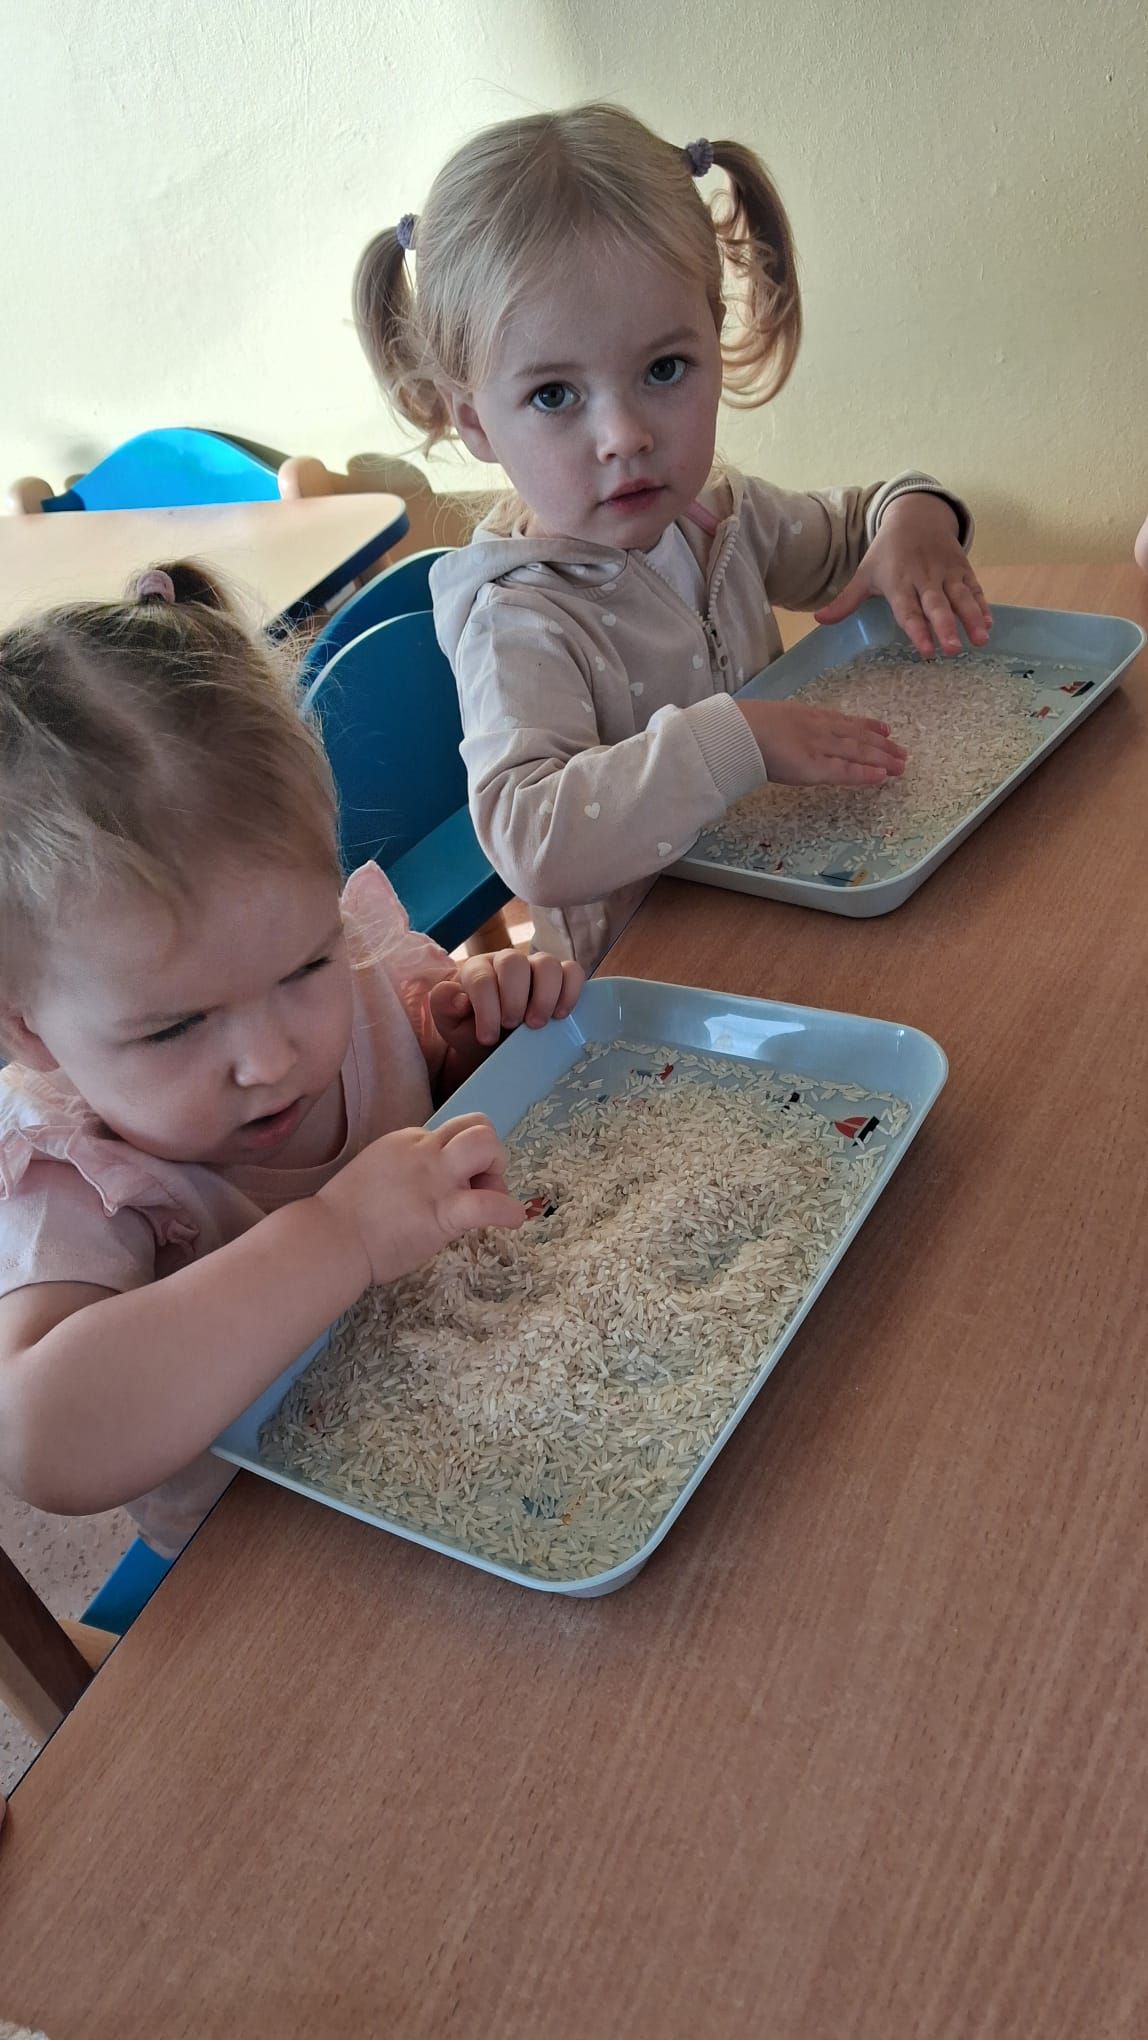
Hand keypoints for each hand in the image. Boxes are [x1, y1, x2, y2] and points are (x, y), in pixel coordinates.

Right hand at [315, 1115, 522, 1286]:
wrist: (329, 1240)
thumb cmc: (342, 1219)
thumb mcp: (374, 1174)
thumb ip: (404, 1171)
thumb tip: (426, 1187)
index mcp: (406, 1141)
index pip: (450, 1135)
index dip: (462, 1160)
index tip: (457, 1187)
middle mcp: (423, 1150)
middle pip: (477, 1126)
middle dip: (490, 1153)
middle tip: (481, 1185)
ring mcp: (435, 1178)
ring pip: (486, 1144)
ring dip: (499, 1170)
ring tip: (493, 1196)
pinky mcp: (443, 1212)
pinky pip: (489, 1203)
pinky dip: (508, 1210)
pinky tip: (512, 1220)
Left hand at [429, 950, 584, 1057]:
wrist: (497, 1045)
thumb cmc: (474, 1032)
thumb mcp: (451, 1025)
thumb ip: (444, 1007)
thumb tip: (458, 997)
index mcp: (477, 969)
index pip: (482, 978)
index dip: (486, 1008)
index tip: (487, 1038)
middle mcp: (506, 962)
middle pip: (514, 962)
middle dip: (514, 997)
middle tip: (513, 1026)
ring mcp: (535, 967)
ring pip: (547, 963)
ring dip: (544, 995)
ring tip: (537, 1025)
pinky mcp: (560, 977)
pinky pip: (572, 972)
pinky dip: (570, 991)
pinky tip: (561, 1015)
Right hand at [739, 697, 906, 786]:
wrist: (736, 732)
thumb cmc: (742, 728)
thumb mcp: (769, 719)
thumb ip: (785, 727)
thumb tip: (786, 734)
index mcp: (807, 715)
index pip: (843, 721)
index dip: (866, 725)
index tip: (884, 729)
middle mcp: (819, 729)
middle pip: (857, 736)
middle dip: (882, 745)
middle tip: (902, 751)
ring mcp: (819, 746)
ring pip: (858, 752)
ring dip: (881, 758)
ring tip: (900, 764)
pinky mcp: (815, 767)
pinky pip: (845, 771)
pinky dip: (864, 774)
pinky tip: (881, 777)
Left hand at [814, 493, 991, 657]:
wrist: (916, 516)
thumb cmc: (887, 553)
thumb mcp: (865, 573)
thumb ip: (846, 601)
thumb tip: (818, 620)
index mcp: (899, 582)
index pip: (908, 610)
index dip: (917, 630)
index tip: (926, 651)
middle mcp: (924, 578)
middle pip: (936, 606)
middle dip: (946, 627)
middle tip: (953, 650)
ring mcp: (946, 573)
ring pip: (961, 597)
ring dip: (971, 618)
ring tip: (981, 640)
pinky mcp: (963, 569)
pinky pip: (974, 588)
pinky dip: (982, 605)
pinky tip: (988, 624)